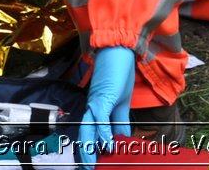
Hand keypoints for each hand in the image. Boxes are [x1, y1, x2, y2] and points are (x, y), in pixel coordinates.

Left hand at [76, 47, 134, 166]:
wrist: (119, 50)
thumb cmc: (120, 72)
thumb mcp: (122, 102)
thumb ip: (120, 120)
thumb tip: (121, 138)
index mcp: (96, 108)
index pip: (93, 132)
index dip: (92, 148)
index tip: (93, 163)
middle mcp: (92, 106)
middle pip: (86, 133)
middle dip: (86, 153)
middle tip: (88, 168)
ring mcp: (96, 101)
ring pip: (89, 128)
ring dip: (90, 147)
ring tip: (91, 163)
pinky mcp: (103, 97)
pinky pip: (101, 117)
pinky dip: (103, 132)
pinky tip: (106, 143)